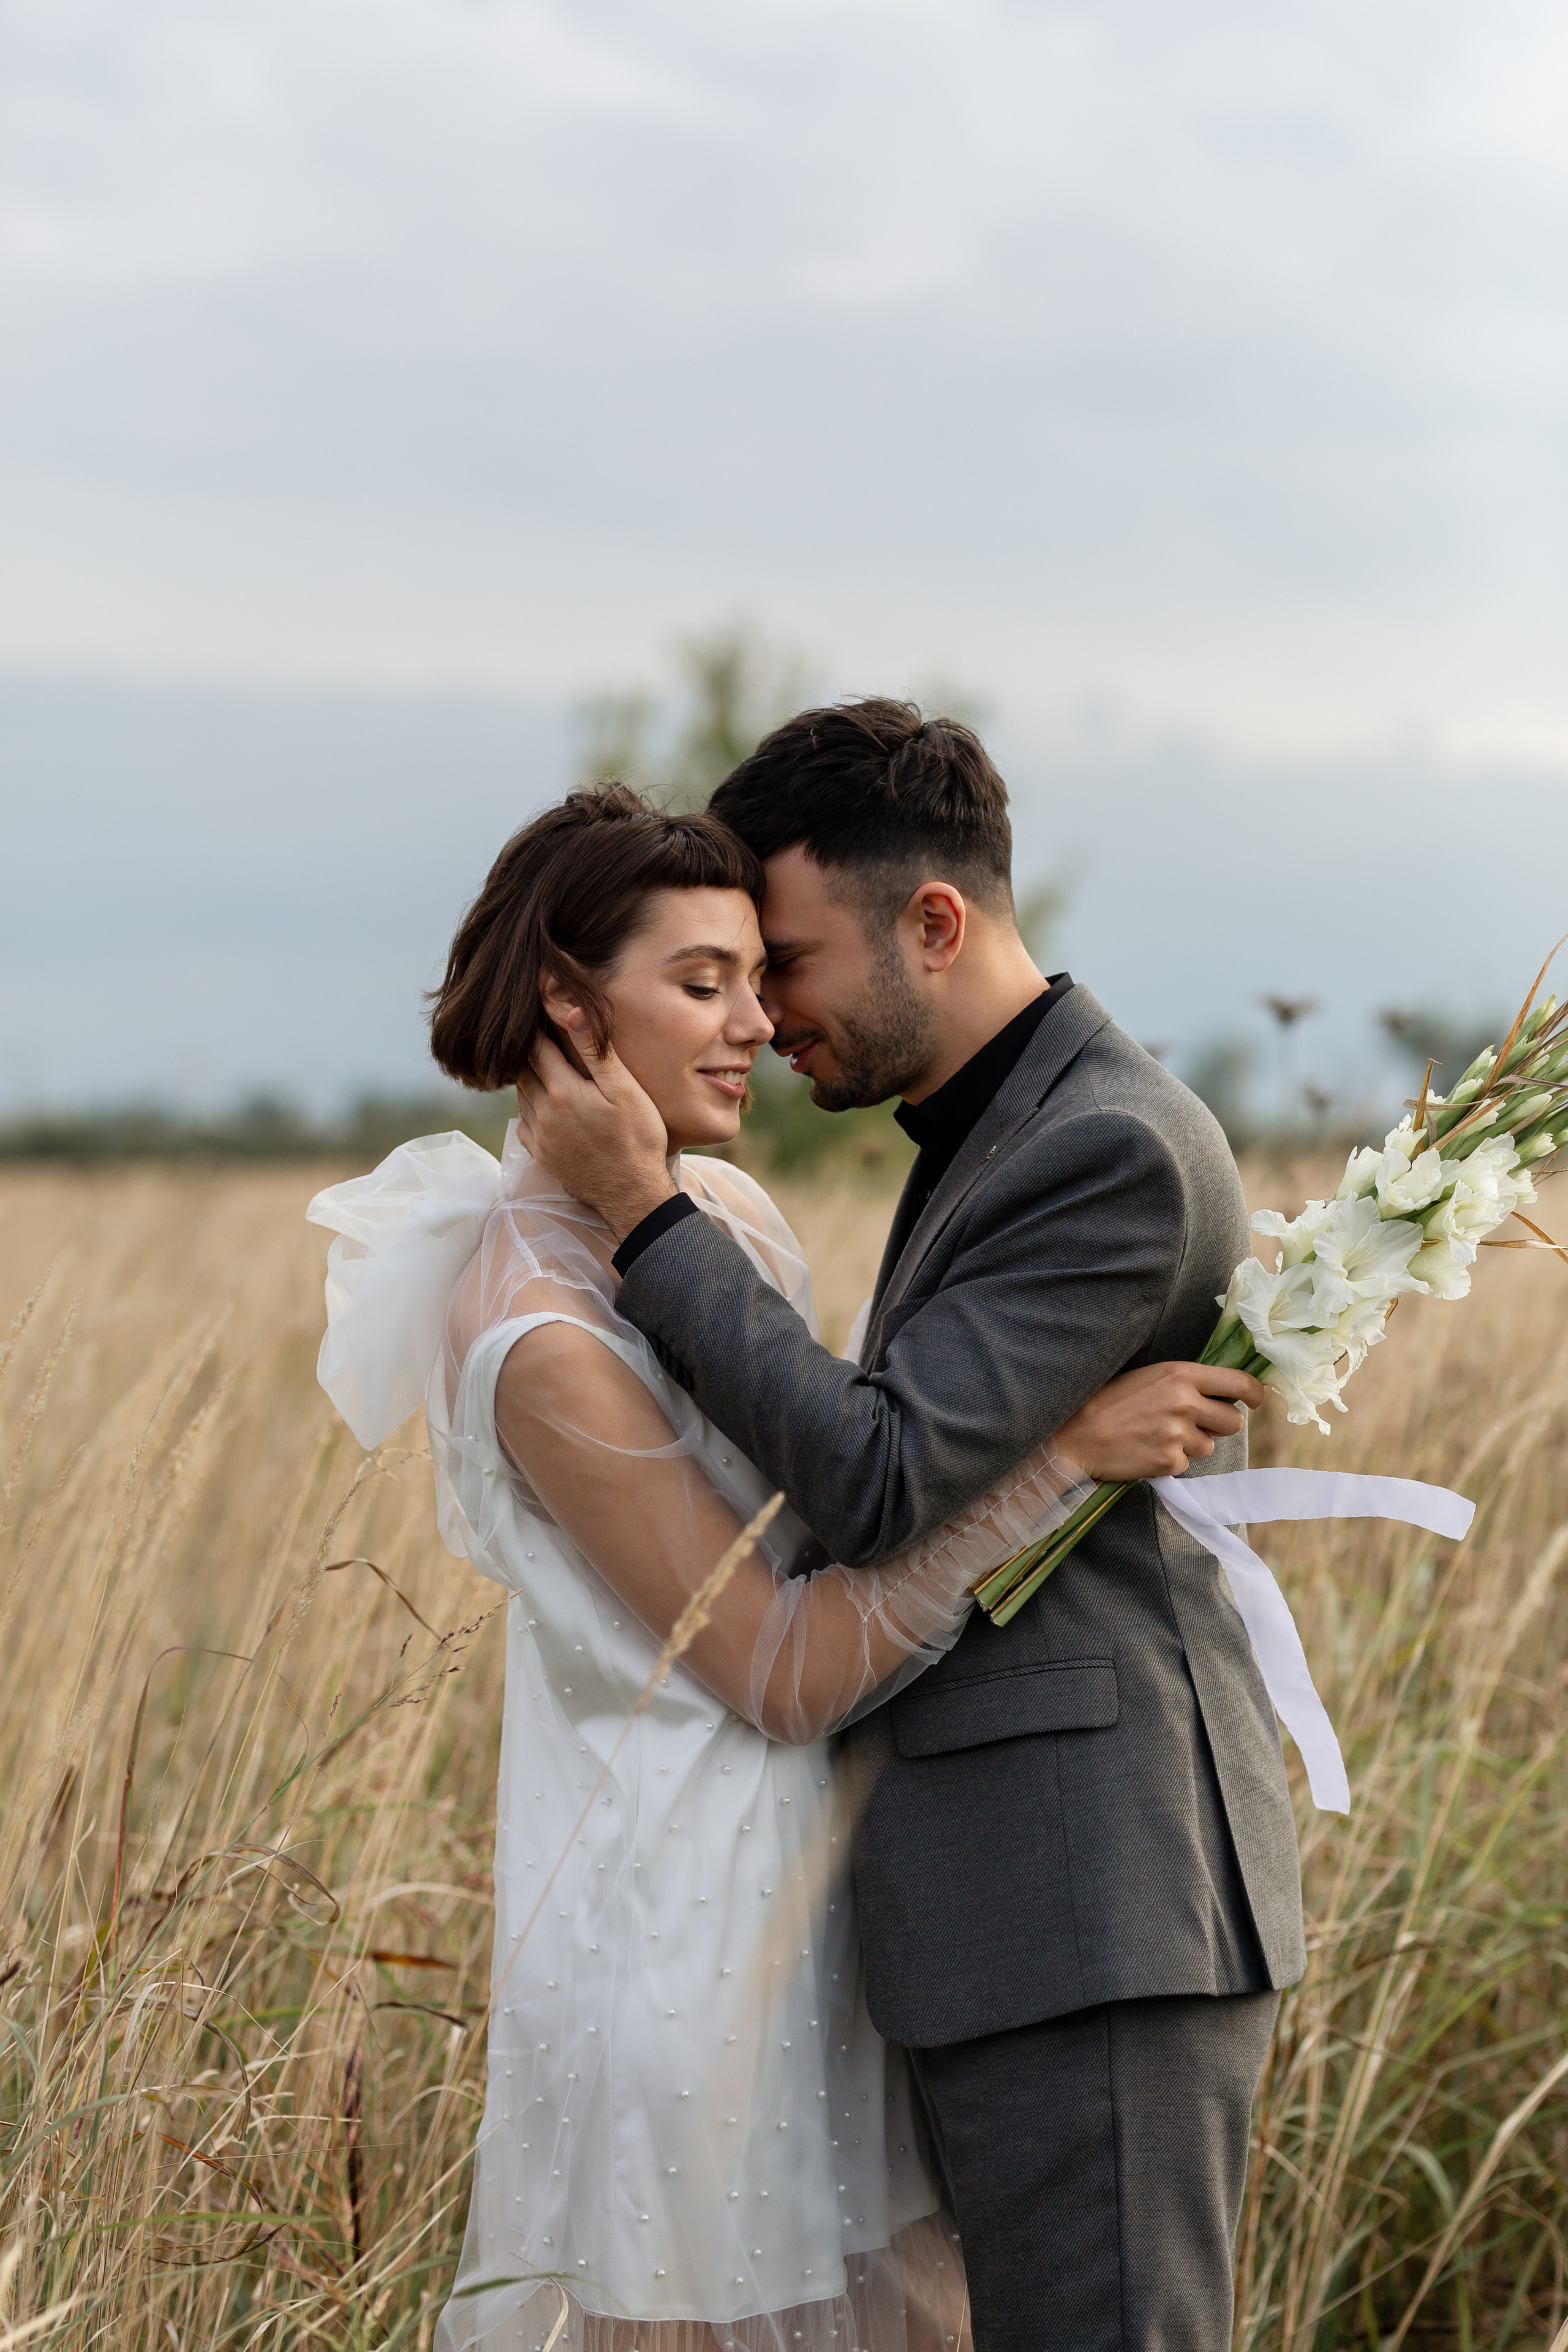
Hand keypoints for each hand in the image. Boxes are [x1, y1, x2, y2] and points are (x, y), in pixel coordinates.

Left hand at [515, 1013, 676, 1240]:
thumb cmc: (637, 1138)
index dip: (536, 1028)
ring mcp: (538, 1137)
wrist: (632, 1194)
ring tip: (544, 1067)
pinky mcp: (540, 1155)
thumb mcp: (624, 1090)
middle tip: (539, 1037)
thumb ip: (596, 1052)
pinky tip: (547, 1106)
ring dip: (530, 1079)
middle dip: (529, 1052)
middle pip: (523, 1070)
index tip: (537, 1014)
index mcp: (562, 1091)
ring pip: (521, 1096)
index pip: (536, 1048)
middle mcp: (542, 1113)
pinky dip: (530, 1108)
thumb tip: (573, 1013)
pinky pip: (523, 1122)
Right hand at [1056, 1361, 1265, 1482]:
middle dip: (1218, 1424)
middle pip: (1233, 1421)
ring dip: (1191, 1445)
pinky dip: (1170, 1461)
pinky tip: (1146, 1450)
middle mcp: (1185, 1402)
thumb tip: (1217, 1395)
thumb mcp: (1149, 1377)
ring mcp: (1178, 1434)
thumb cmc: (1109, 1401)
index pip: (1239, 1382)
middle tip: (1192, 1424)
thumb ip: (1185, 1383)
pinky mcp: (1169, 1461)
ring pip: (1209, 1446)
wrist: (1075, 1435)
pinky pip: (1186, 1465)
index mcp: (1181, 1374)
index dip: (1255, 1393)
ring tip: (1157, 1436)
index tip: (1256, 1399)